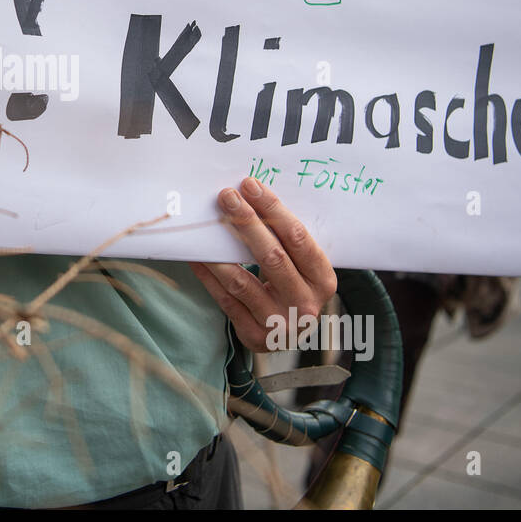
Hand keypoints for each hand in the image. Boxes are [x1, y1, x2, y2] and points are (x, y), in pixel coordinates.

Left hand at [189, 177, 336, 352]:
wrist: (291, 334)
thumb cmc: (294, 287)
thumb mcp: (304, 268)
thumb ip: (287, 241)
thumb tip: (250, 196)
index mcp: (323, 280)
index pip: (298, 238)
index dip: (273, 209)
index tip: (250, 186)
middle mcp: (306, 304)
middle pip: (272, 257)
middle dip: (246, 222)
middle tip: (226, 196)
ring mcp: (279, 324)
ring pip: (242, 282)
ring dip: (220, 251)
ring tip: (206, 225)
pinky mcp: (254, 336)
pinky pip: (225, 300)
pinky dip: (209, 276)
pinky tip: (197, 256)